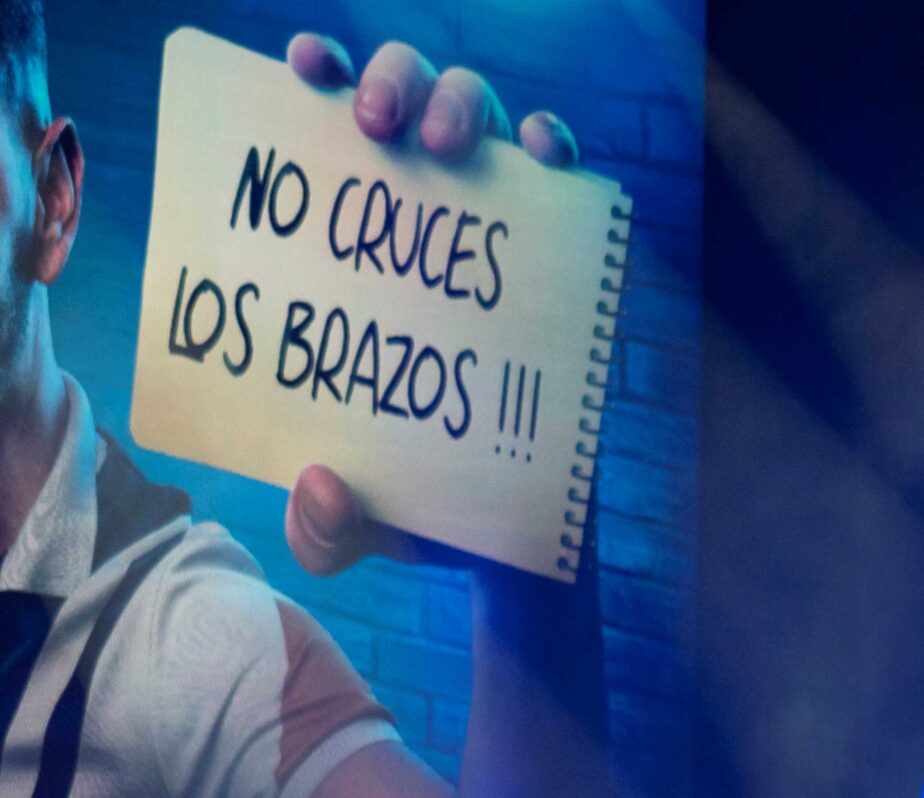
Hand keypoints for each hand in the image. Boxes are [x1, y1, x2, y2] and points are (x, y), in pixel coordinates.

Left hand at [280, 34, 582, 576]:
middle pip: (409, 94)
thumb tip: (319, 482)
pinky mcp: (564, 259)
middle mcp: (420, 217)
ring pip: (485, 111)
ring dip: (467, 100)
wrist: (513, 542)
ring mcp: (496, 230)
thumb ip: (318, 527)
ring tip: (447, 142)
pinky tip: (541, 154)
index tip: (301, 71)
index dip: (319, 78)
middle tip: (375, 125)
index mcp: (348, 250)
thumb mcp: (349, 526)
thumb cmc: (416, 508)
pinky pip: (565, 175)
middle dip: (393, 78)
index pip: (325, 135)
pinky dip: (555, 146)